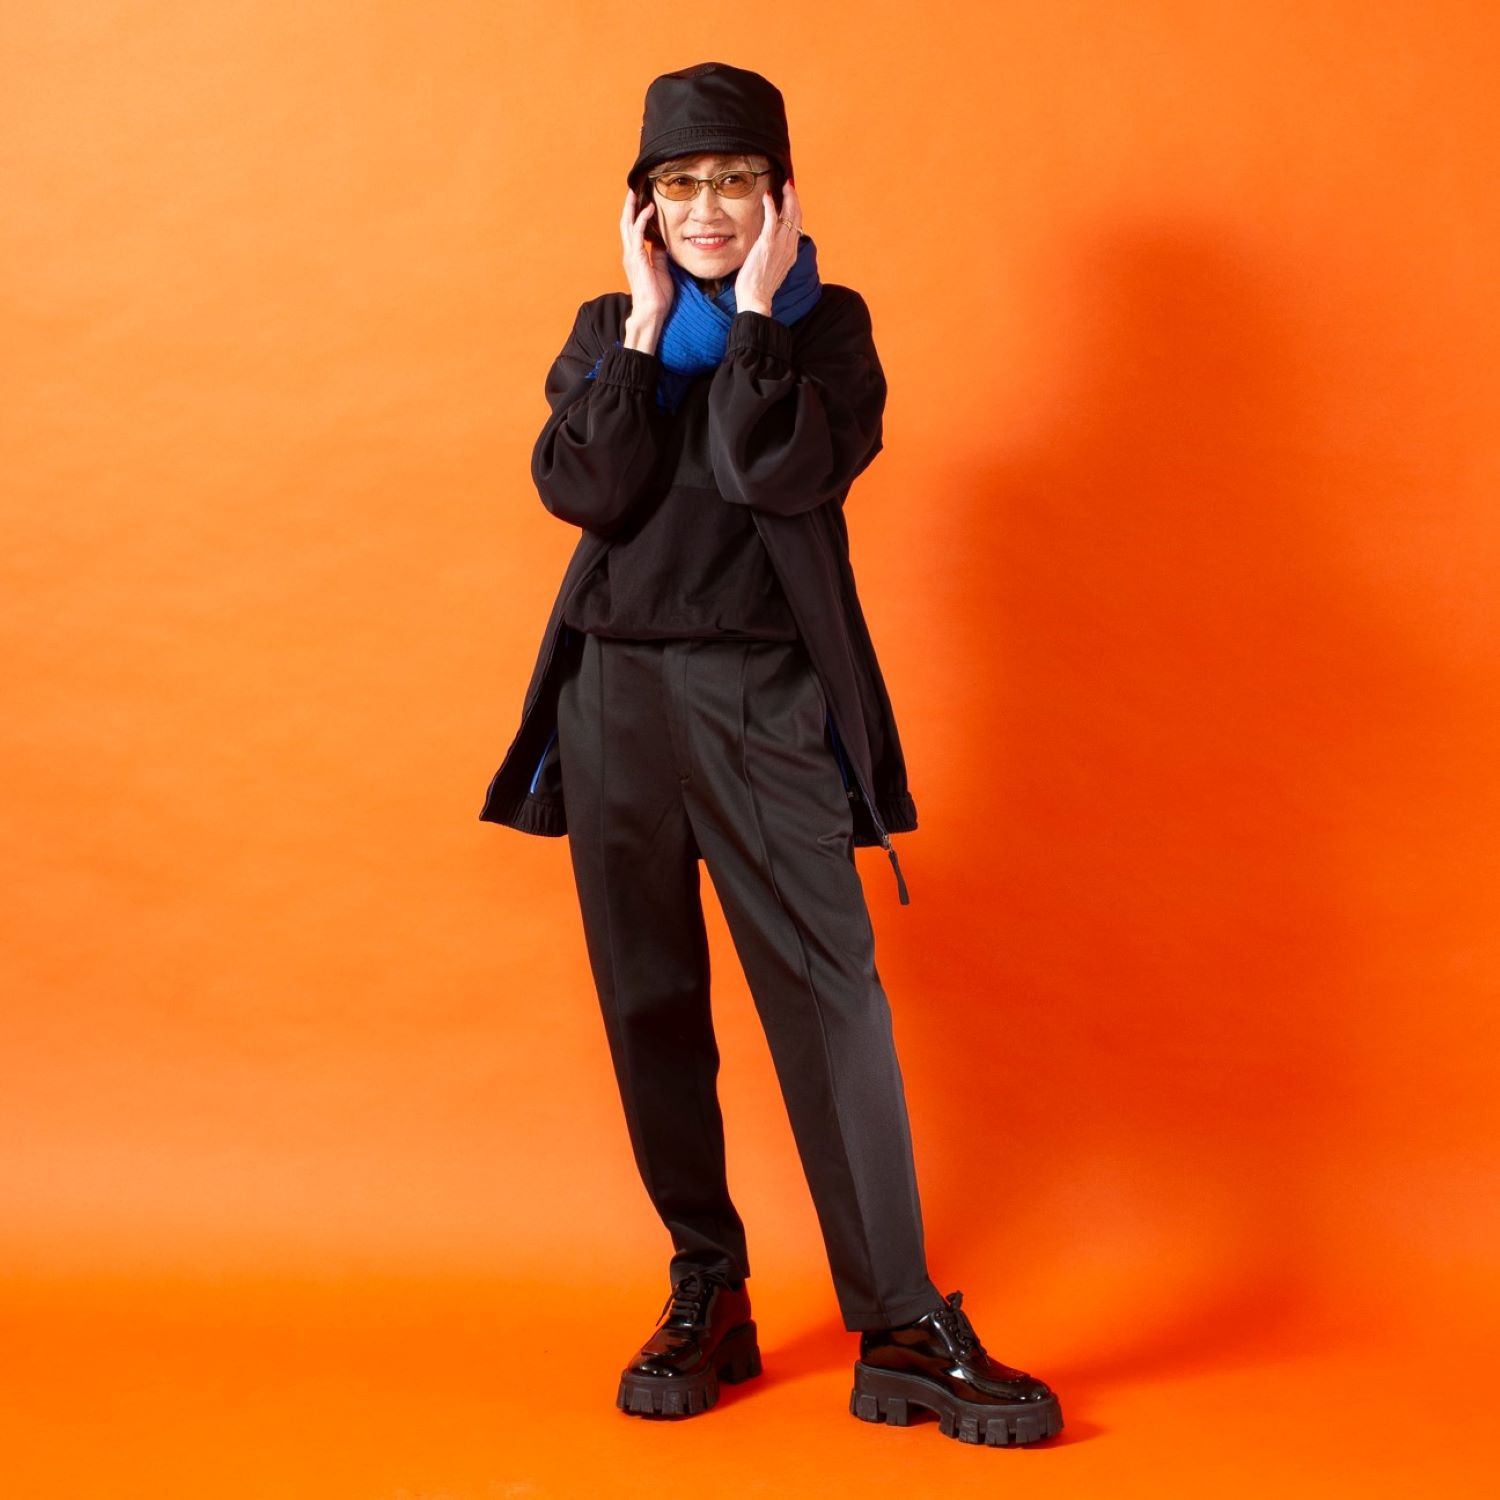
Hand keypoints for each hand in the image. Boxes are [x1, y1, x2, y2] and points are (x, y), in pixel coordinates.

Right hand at [621, 186, 673, 324]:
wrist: (652, 312)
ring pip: (628, 225)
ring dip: (632, 208)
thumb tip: (662, 243)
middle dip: (629, 206)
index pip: (633, 231)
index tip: (641, 202)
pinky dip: (642, 219)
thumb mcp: (661, 270)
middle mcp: (630, 254)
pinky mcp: (637, 258)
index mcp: (635, 257)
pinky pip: (638, 233)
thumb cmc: (657, 296)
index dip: (635, 216)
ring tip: (636, 193)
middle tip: (634, 190)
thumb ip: (659, 256)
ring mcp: (631, 255)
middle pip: (626, 224)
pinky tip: (649, 209)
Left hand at [733, 179, 802, 315]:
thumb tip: (770, 248)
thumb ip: (775, 256)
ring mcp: (780, 245)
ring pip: (789, 214)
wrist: (756, 299)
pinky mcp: (767, 243)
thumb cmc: (759, 288)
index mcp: (791, 253)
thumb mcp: (772, 269)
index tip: (792, 198)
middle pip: (797, 217)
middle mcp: (789, 247)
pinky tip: (767, 195)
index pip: (798, 226)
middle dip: (794, 198)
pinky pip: (772, 219)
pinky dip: (771, 205)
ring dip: (787, 197)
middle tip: (789, 186)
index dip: (796, 210)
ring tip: (783, 185)